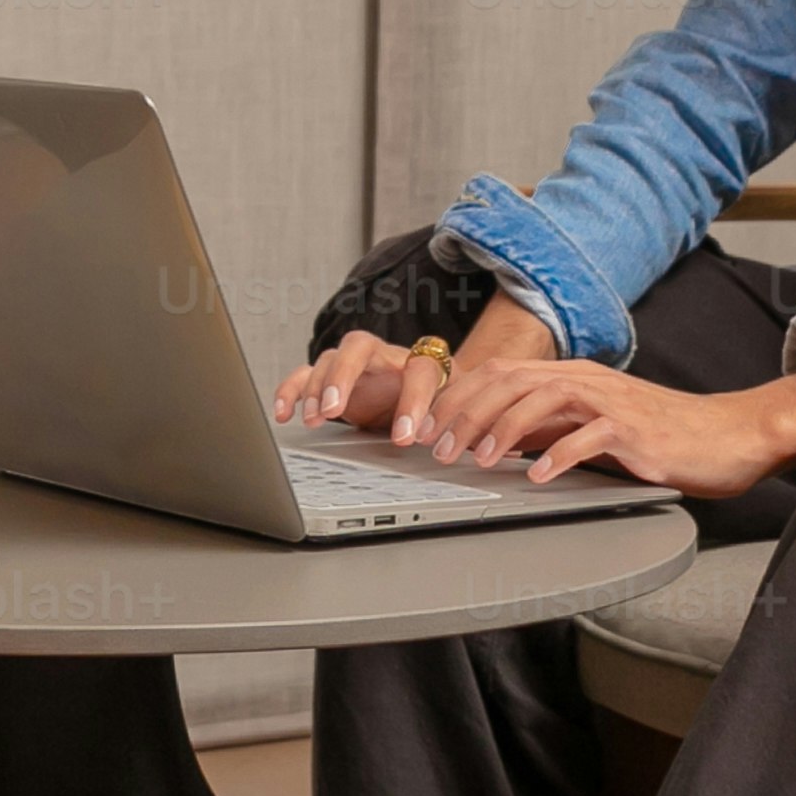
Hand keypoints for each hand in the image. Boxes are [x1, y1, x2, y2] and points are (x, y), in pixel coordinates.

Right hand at [274, 290, 557, 435]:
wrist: (424, 396)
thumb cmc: (444, 409)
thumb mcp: (461, 417)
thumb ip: (476, 427)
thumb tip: (512, 447)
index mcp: (424, 365)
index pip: (420, 370)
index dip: (413, 401)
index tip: (407, 439)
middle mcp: (388, 357)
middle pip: (363, 348)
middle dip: (348, 379)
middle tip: (337, 411)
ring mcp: (357, 365)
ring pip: (332, 356)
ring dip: (319, 383)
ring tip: (312, 416)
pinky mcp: (329, 378)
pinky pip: (304, 373)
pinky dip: (292, 388)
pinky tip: (284, 412)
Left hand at [396, 351, 795, 502]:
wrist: (730, 434)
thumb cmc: (665, 435)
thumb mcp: (596, 426)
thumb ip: (553, 428)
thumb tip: (500, 442)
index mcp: (576, 377)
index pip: (503, 375)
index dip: (461, 398)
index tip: (431, 429)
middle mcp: (589, 382)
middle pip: (513, 382)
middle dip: (468, 414)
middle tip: (440, 449)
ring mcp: (614, 404)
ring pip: (544, 400)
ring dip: (503, 429)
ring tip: (478, 460)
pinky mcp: (638, 432)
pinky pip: (591, 436)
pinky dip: (559, 454)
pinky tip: (538, 476)